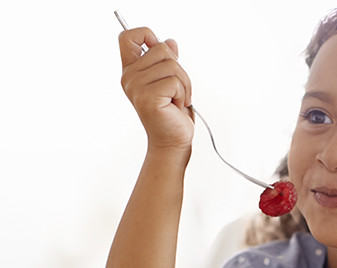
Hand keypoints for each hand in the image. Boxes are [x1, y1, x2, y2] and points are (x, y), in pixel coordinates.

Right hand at [119, 27, 193, 151]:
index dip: (145, 34)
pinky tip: (176, 106)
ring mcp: (136, 87)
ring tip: (177, 99)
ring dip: (184, 84)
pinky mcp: (148, 97)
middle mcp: (130, 77)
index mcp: (131, 70)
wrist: (172, 140)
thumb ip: (168, 61)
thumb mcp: (171, 81)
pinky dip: (183, 94)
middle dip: (179, 68)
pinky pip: (175, 82)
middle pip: (161, 49)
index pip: (127, 37)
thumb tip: (169, 42)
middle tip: (176, 89)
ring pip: (172, 65)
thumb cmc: (171, 113)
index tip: (158, 46)